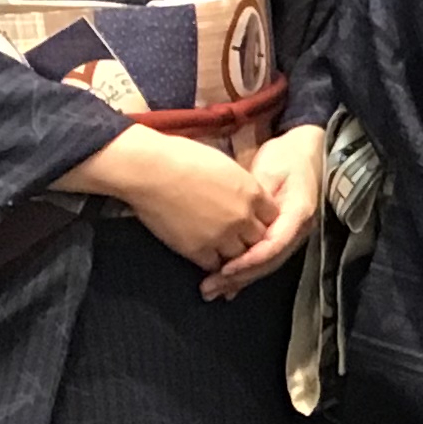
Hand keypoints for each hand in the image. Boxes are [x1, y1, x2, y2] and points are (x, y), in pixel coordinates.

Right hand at [62, 124, 270, 272]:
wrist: (150, 170)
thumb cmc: (181, 158)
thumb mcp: (224, 166)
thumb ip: (240, 186)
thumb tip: (242, 195)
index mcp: (252, 192)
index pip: (272, 217)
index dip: (261, 220)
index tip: (252, 221)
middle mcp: (242, 217)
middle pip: (259, 239)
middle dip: (250, 239)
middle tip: (238, 239)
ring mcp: (221, 236)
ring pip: (239, 257)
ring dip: (232, 255)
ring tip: (221, 250)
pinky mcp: (198, 249)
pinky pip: (214, 265)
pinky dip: (211, 263)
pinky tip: (204, 255)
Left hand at [203, 123, 326, 299]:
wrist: (308, 151)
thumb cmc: (287, 156)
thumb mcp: (270, 172)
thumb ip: (256, 198)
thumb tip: (239, 221)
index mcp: (298, 213)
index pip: (273, 245)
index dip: (249, 260)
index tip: (223, 269)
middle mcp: (298, 230)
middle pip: (269, 262)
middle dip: (239, 278)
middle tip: (210, 288)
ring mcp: (292, 235)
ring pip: (266, 264)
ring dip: (240, 279)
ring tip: (213, 290)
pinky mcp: (283, 235)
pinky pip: (265, 257)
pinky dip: (246, 270)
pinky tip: (229, 283)